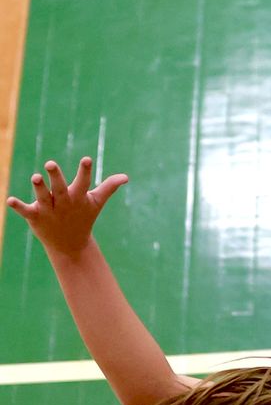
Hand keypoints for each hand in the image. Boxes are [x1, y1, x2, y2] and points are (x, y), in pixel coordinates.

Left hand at [7, 158, 127, 257]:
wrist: (70, 245)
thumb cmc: (84, 218)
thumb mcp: (96, 202)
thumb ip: (109, 187)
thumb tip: (126, 177)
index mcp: (78, 197)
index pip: (83, 181)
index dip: (85, 170)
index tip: (86, 159)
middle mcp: (64, 203)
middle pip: (59, 188)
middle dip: (55, 176)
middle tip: (50, 163)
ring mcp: (49, 211)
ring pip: (43, 197)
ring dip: (39, 188)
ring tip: (36, 176)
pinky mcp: (35, 217)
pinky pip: (25, 211)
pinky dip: (18, 206)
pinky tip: (9, 200)